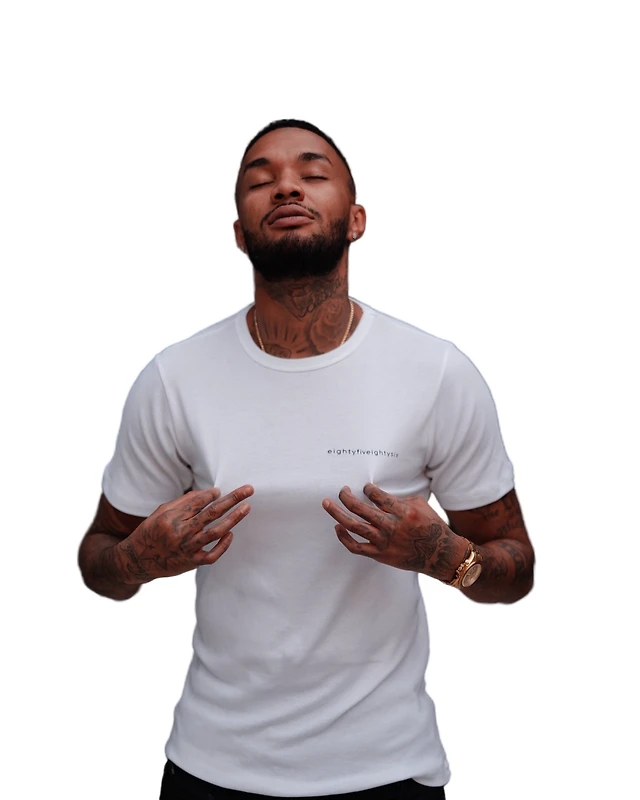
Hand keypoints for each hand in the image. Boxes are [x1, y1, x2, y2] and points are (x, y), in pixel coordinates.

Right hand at [117, 485, 253, 582]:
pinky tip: (231, 533)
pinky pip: (212, 555)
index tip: (220, 491)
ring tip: (246, 508)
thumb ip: (183, 502)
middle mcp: (179, 533)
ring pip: (216, 532)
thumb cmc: (151, 531)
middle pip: (211, 513)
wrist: (138, 560)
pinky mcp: (191, 562)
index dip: (212, 495)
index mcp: (170, 518)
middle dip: (232, 500)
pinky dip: (223, 545)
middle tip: (248, 490)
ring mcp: (187, 549)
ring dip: (234, 519)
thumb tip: (209, 493)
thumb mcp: (160, 512)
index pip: (198, 502)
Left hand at [322, 483, 466, 580]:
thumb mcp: (420, 505)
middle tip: (341, 490)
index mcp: (403, 512)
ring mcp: (384, 542)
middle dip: (346, 497)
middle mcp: (392, 527)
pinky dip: (343, 538)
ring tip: (327, 503)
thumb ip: (397, 499)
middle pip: (360, 509)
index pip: (377, 496)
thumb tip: (376, 493)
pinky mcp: (380, 554)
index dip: (368, 489)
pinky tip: (337, 527)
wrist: (439, 554)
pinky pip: (356, 547)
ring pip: (353, 526)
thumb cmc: (430, 526)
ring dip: (337, 513)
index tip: (367, 488)